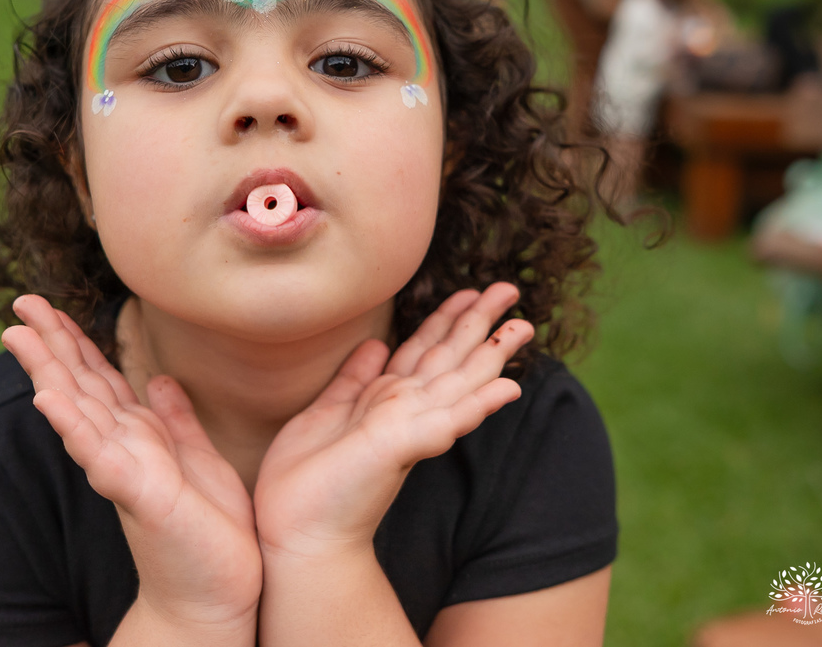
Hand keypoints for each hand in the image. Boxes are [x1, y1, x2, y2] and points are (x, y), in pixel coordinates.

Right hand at [2, 296, 262, 626]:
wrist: (213, 593)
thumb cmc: (207, 530)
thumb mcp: (196, 458)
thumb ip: (175, 420)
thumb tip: (158, 379)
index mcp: (137, 436)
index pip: (97, 378)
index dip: (72, 340)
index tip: (46, 306)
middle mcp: (121, 448)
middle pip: (77, 384)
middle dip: (49, 342)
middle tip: (20, 301)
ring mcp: (123, 471)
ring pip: (78, 411)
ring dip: (47, 373)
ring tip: (18, 336)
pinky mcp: (137, 496)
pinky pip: (100, 456)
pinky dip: (73, 427)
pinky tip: (49, 400)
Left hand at [253, 283, 530, 560]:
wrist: (298, 533)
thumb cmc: (308, 480)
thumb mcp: (326, 413)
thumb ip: (353, 380)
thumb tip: (375, 345)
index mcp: (385, 399)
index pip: (424, 349)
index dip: (446, 318)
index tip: (471, 290)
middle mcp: (404, 411)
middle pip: (450, 357)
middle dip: (480, 322)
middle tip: (511, 288)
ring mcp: (407, 429)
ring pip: (458, 381)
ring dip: (491, 354)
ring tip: (523, 326)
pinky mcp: (401, 447)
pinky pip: (447, 421)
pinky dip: (479, 404)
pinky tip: (509, 387)